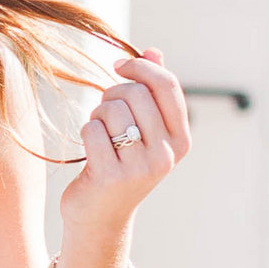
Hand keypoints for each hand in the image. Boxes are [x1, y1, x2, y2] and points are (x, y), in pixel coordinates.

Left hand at [55, 45, 189, 267]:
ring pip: (113, 109)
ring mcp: (141, 167)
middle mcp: (167, 154)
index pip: (167, 85)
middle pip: (136, 93)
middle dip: (113, 93)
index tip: (119, 64)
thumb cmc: (121, 164)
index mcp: (181, 140)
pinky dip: (87, 132)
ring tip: (100, 134)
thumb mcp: (144, 130)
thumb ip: (151, 92)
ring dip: (98, 114)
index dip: (141, 66)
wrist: (101, 217)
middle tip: (105, 112)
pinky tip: (92, 151)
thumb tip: (154, 50)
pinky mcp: (112, 176)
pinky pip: (93, 129)